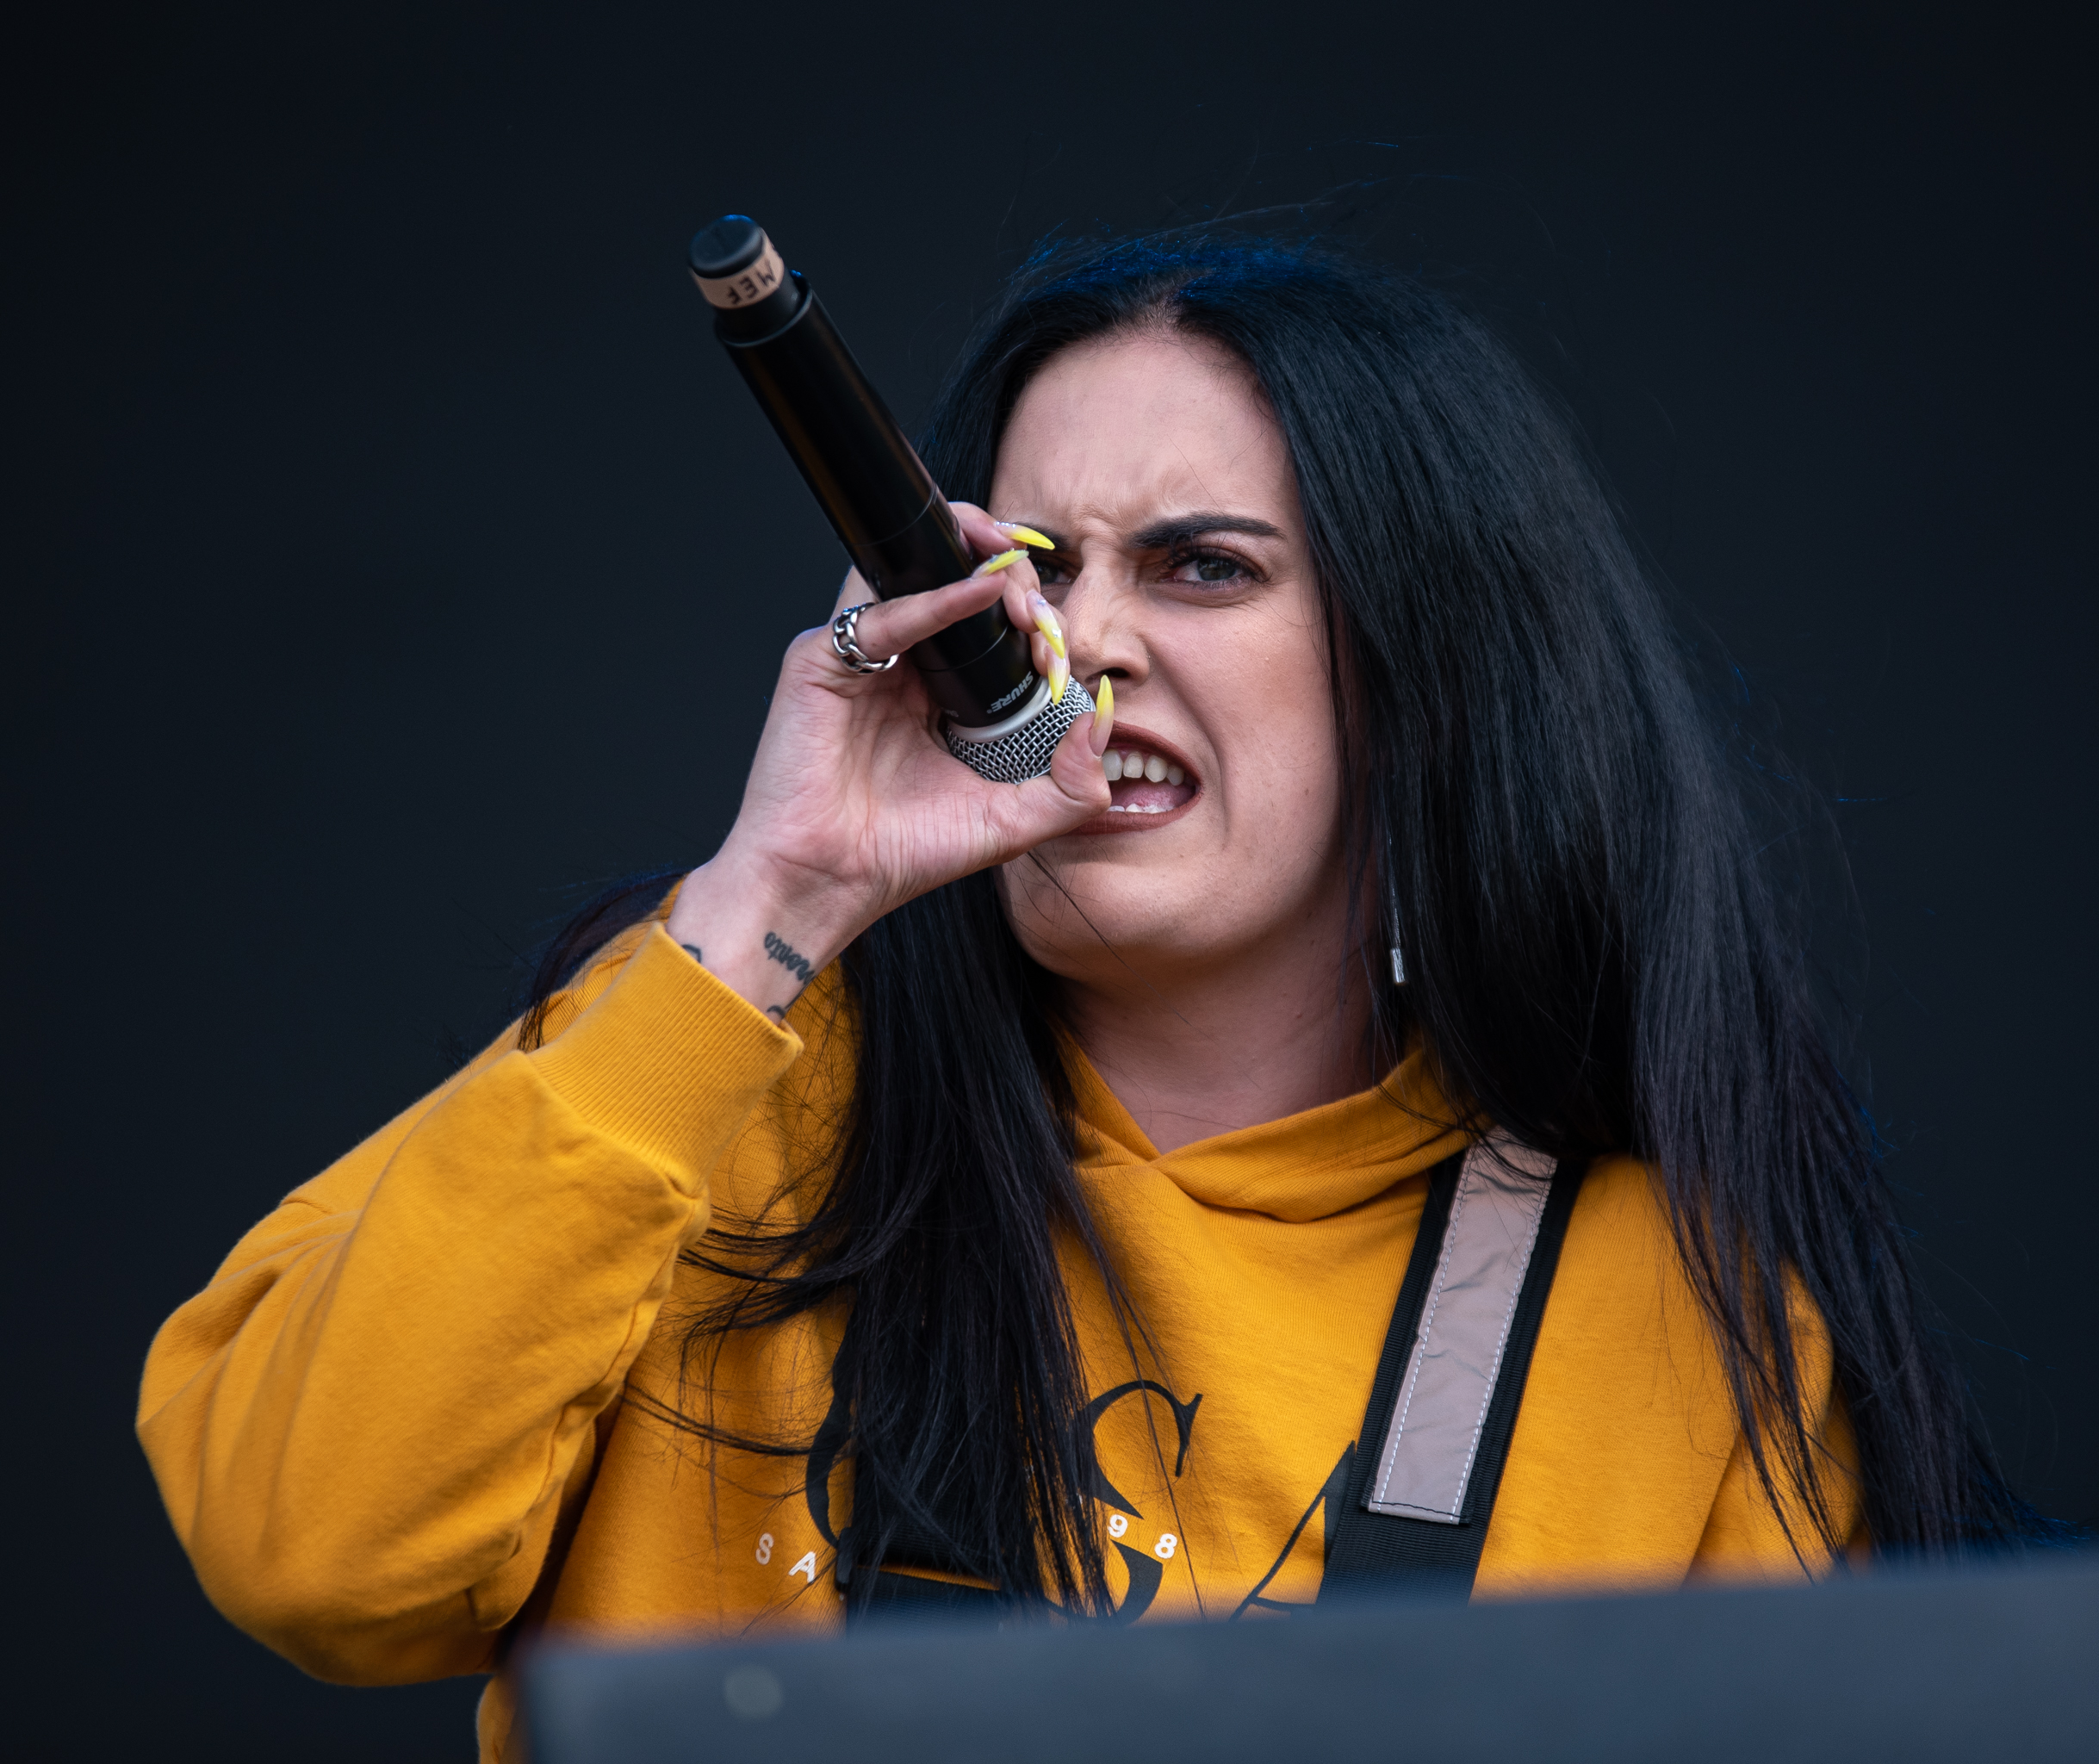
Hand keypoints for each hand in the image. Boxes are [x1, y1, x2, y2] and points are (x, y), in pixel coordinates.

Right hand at [664, 504, 1113, 1019]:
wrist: (829, 883)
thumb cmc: (901, 853)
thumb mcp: (1013, 823)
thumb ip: (1072, 784)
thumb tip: (1103, 718)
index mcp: (942, 697)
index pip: (995, 631)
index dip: (1033, 625)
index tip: (1057, 651)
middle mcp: (901, 668)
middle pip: (959, 589)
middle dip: (1011, 583)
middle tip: (1037, 610)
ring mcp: (860, 660)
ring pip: (916, 576)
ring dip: (972, 558)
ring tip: (1013, 569)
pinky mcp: (820, 661)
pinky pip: (883, 613)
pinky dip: (937, 598)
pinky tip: (982, 592)